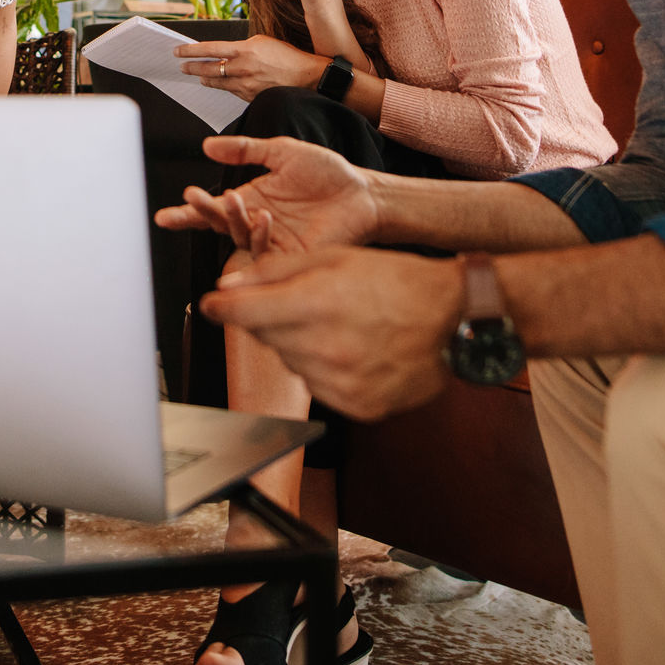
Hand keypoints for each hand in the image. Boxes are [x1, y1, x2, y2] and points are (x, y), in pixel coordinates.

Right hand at [154, 133, 382, 253]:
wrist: (362, 192)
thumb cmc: (327, 172)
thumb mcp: (281, 151)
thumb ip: (244, 149)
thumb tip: (207, 145)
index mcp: (252, 198)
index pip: (213, 208)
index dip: (189, 213)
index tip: (166, 215)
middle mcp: (256, 222)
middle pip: (219, 223)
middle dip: (201, 212)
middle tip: (192, 198)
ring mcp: (272, 241)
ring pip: (238, 238)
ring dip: (231, 219)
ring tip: (233, 199)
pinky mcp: (290, 256)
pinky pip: (265, 253)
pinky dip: (258, 238)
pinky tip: (261, 218)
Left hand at [171, 33, 325, 100]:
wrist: (307, 78)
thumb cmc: (288, 57)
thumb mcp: (263, 42)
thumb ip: (242, 46)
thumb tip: (227, 52)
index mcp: (244, 50)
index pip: (209, 49)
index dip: (190, 51)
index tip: (178, 51)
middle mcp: (241, 68)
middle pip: (208, 68)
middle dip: (192, 67)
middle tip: (182, 66)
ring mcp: (244, 85)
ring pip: (216, 82)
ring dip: (205, 78)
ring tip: (198, 75)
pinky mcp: (249, 98)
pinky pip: (231, 92)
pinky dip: (223, 86)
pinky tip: (220, 84)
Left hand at [199, 247, 464, 420]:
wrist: (454, 319)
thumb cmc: (398, 280)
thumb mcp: (336, 257)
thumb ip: (275, 271)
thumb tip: (227, 285)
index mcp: (316, 303)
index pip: (243, 313)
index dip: (221, 308)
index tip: (211, 305)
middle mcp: (325, 348)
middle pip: (266, 338)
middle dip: (274, 319)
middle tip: (309, 303)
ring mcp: (341, 383)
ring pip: (291, 363)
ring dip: (301, 345)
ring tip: (339, 326)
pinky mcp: (357, 407)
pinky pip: (319, 388)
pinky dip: (325, 370)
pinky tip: (353, 351)